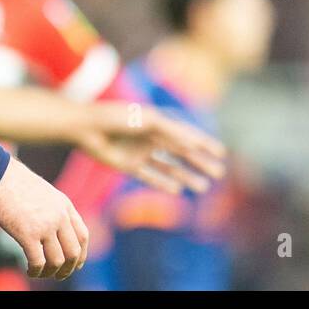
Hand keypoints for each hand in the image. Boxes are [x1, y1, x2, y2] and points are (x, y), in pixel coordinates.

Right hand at [0, 157, 88, 278]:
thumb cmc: (17, 184)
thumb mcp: (46, 194)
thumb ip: (55, 211)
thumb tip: (56, 232)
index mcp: (65, 206)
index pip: (83, 236)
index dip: (82, 254)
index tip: (75, 265)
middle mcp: (59, 216)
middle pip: (74, 252)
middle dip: (68, 269)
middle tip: (59, 275)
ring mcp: (45, 225)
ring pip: (57, 260)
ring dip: (50, 272)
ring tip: (41, 274)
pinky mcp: (27, 234)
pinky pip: (38, 262)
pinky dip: (35, 271)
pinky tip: (30, 270)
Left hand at [73, 102, 227, 195]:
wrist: (87, 128)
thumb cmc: (118, 117)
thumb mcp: (149, 121)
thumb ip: (172, 132)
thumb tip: (194, 145)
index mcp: (158, 123)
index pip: (187, 134)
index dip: (204, 143)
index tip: (221, 152)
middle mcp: (152, 138)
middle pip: (182, 153)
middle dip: (200, 162)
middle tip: (218, 173)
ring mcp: (141, 153)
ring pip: (169, 167)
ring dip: (186, 176)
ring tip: (202, 187)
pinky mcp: (129, 166)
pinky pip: (150, 176)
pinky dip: (163, 183)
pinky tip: (177, 190)